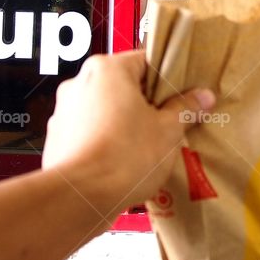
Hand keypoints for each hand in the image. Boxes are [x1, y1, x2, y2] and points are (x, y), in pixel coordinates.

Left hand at [42, 51, 213, 208]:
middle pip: (123, 86)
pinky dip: (106, 141)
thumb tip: (202, 97)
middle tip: (169, 125)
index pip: (145, 61)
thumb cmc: (123, 158)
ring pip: (105, 109)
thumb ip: (185, 109)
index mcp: (107, 70)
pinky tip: (123, 162)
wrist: (80, 198)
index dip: (169, 79)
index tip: (183, 96)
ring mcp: (65, 111)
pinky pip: (89, 131)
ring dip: (125, 123)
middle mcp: (80, 83)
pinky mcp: (57, 138)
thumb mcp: (168, 131)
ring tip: (147, 148)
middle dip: (147, 105)